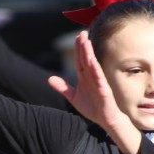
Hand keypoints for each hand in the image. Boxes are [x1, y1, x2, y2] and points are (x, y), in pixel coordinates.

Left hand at [48, 31, 142, 153]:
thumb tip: (49, 78)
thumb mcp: (73, 97)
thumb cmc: (92, 107)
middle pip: (86, 59)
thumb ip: (62, 87)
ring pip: (93, 66)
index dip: (78, 49)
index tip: (77, 37)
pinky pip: (99, 78)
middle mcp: (92, 77)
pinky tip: (92, 62)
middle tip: (82, 33)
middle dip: (84, 46)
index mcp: (84, 77)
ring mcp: (99, 83)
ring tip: (86, 42)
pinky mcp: (104, 90)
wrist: (105, 120)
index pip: (80, 60)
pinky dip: (96, 70)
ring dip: (89, 54)